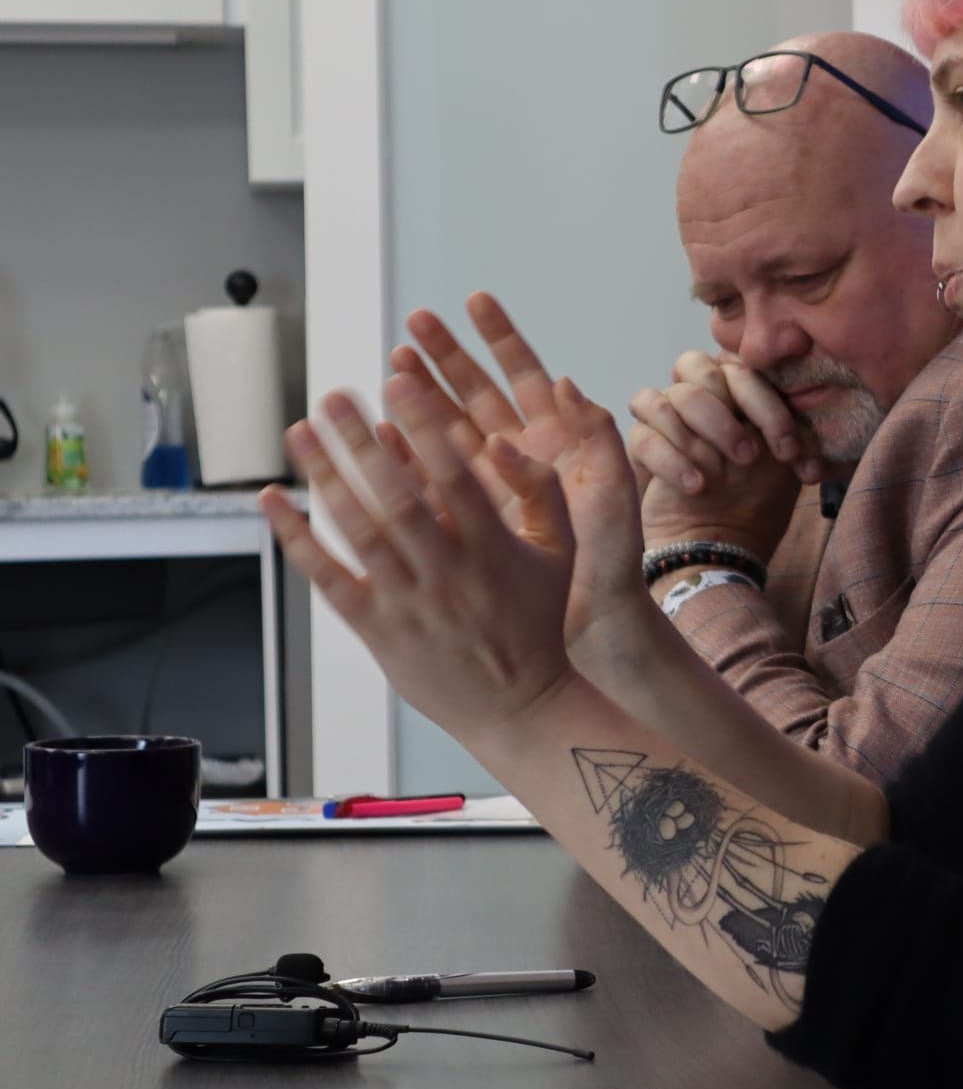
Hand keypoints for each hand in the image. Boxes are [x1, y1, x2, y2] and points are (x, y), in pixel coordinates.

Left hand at [260, 386, 582, 746]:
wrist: (523, 705)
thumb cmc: (541, 625)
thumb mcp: (562, 553)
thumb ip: (541, 493)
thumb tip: (506, 441)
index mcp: (493, 547)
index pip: (454, 474)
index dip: (425, 425)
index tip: (399, 382)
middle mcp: (446, 571)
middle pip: (396, 495)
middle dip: (362, 441)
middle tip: (334, 396)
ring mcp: (407, 601)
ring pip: (358, 530)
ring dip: (325, 476)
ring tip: (301, 430)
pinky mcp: (378, 629)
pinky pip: (329, 578)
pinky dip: (298, 538)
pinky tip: (274, 501)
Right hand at [391, 294, 650, 651]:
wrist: (596, 622)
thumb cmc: (613, 560)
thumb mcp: (614, 491)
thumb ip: (598, 435)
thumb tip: (567, 382)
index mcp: (558, 442)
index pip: (525, 376)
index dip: (501, 338)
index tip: (475, 301)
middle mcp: (520, 458)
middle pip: (476, 395)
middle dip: (446, 357)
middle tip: (415, 322)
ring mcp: (489, 488)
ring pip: (446, 431)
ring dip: (419, 398)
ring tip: (391, 362)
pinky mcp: (466, 522)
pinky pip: (427, 483)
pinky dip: (403, 457)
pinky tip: (380, 432)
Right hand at [629, 351, 814, 559]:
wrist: (720, 542)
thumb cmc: (757, 499)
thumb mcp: (788, 467)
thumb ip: (799, 433)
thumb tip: (808, 412)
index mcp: (741, 392)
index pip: (748, 370)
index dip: (769, 406)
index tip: (788, 451)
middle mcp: (704, 394)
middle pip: (704, 370)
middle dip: (731, 415)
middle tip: (749, 456)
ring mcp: (670, 415)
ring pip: (676, 396)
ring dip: (705, 431)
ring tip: (724, 471)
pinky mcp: (644, 442)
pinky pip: (645, 434)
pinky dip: (670, 459)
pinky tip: (695, 486)